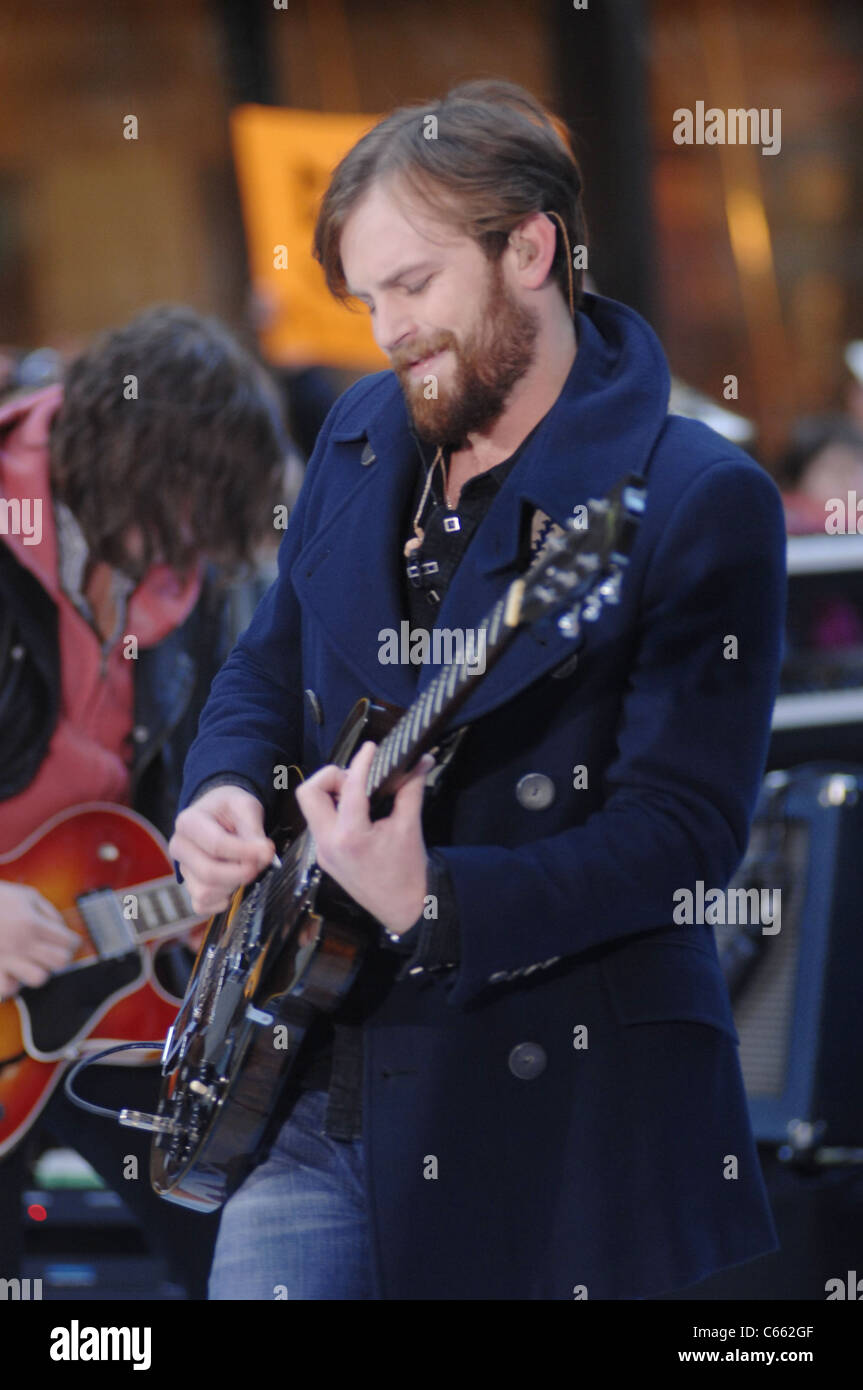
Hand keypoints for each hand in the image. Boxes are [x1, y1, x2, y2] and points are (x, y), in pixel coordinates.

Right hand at [0, 882, 78, 998]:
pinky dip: (12, 984)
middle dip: (61, 956)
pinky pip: (7, 989)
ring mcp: (6, 959)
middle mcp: (21, 944)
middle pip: (60, 962)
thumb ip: (49, 913)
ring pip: (38, 978)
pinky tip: (11, 972)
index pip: (69, 942)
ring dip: (39, 970)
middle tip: (52, 951)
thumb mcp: (27, 895)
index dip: (73, 942)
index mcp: (32, 924)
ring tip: (31, 962)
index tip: (68, 941)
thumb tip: (62, 930)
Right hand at [169, 786, 274, 915]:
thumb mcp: (245, 806)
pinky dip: (221, 901)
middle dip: (241, 872)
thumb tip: (264, 854)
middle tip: (260, 864)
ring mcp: (183, 869)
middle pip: (209, 872)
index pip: (216, 844)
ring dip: (233, 885)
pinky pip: (202, 905)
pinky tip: (234, 885)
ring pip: (205, 892)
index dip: (245, 852)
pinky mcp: (189, 886)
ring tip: (245, 869)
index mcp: (188, 822)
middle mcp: (179, 847)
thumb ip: (254, 830)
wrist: (218, 814)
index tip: (267, 851)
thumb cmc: (230, 809)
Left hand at [295, 741, 433, 934]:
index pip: (351, 787)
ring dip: (332, 793)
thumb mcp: (410, 826)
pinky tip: (358, 812)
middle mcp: (329, 844)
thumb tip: (420, 760)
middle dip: (331, 777)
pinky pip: (320, 822)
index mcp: (351, 836)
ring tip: (360, 795)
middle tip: (357, 780)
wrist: (404, 909)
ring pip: (311, 807)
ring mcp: (323, 851)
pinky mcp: (324, 856)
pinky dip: (335, 809)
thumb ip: (411, 788)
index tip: (371, 749)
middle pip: (309, 793)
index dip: (361, 762)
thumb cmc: (409, 872)